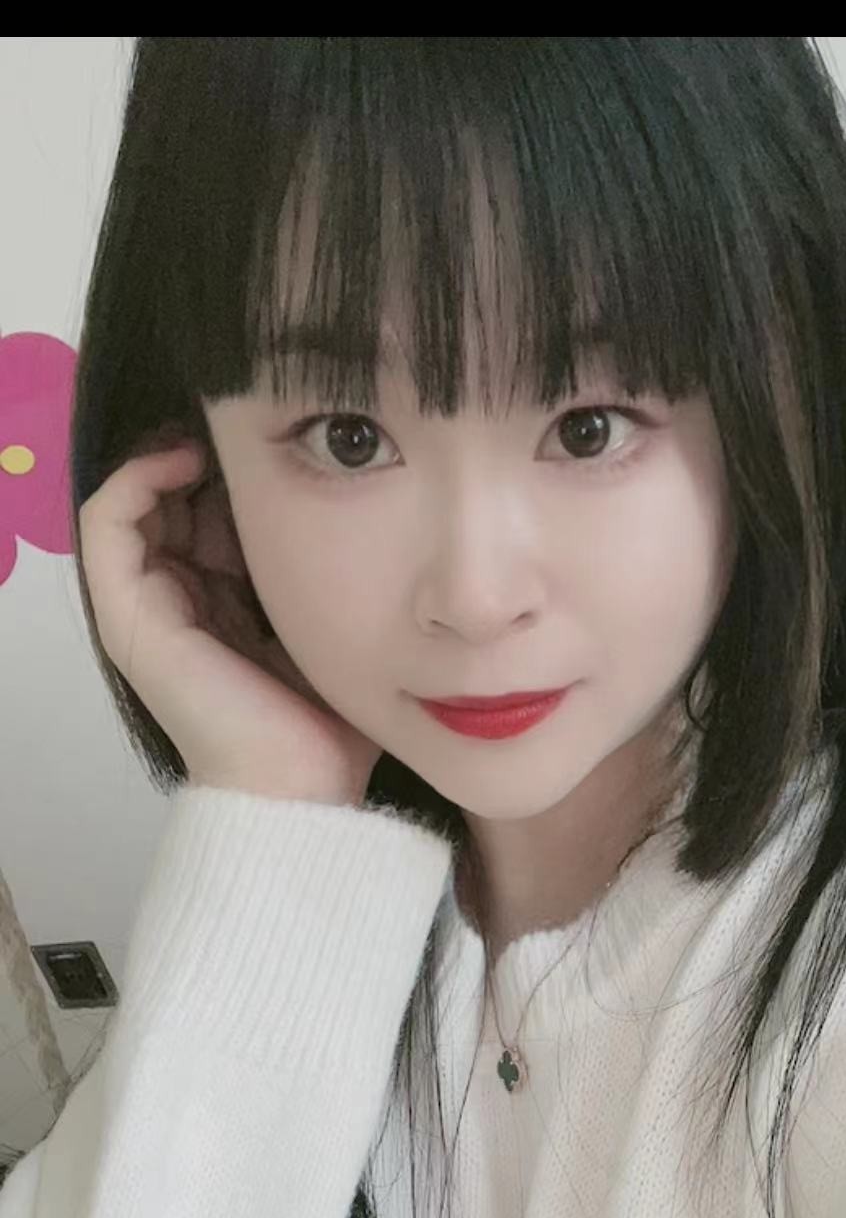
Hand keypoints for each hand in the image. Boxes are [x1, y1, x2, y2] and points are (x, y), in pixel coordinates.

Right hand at [79, 437, 382, 806]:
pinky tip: (186, 459)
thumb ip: (336, 570)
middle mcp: (177, 601)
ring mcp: (146, 608)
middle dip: (210, 454)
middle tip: (253, 431)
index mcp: (221, 603)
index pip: (209, 508)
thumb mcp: (341, 622)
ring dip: (172, 453)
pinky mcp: (127, 617)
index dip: (238, 467)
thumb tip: (367, 495)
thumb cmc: (332, 721)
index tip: (284, 443)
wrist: (302, 786)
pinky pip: (106, 519)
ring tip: (217, 437)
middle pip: (174, 495)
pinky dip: (136, 475)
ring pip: (138, 498)